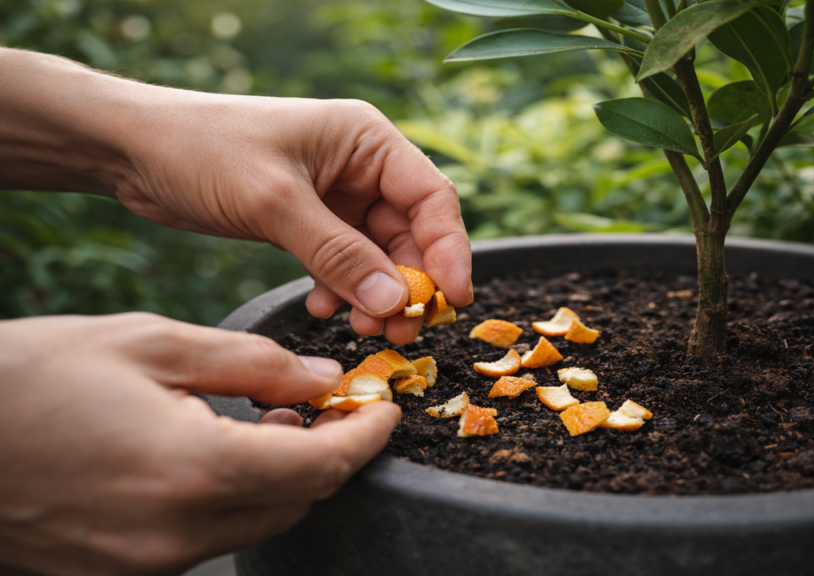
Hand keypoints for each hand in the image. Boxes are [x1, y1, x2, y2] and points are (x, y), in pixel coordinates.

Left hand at [0, 49, 472, 344]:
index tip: (451, 300)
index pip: (431, 198)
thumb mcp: (274, 202)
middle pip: (410, 234)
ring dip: (374, 294)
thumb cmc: (202, 151)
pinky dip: (340, 290)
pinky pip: (344, 263)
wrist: (134, 150)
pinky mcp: (310, 221)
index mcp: (366, 141)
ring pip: (378, 255)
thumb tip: (395, 301)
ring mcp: (336, 195)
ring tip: (360, 329)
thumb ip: (337, 254)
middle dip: (407, 284)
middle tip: (399, 331)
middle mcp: (360, 166)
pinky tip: (320, 309)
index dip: (448, 251)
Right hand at [0, 313, 400, 575]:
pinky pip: (210, 537)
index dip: (365, 438)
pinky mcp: (124, 572)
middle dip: (329, 454)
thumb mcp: (152, 344)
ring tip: (273, 421)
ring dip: (284, 476)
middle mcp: (177, 534)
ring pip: (259, 522)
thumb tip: (322, 381)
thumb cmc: (34, 376)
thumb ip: (253, 365)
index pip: (320, 467)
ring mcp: (147, 564)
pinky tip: (222, 453)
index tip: (384, 410)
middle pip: (297, 501)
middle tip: (329, 406)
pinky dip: (237, 498)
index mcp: (193, 470)